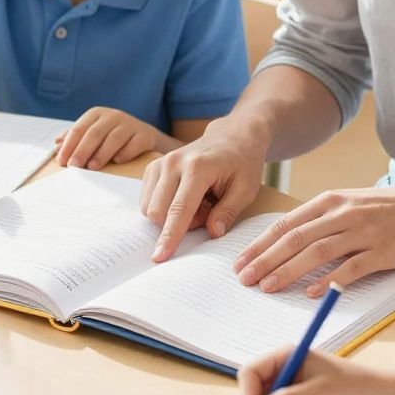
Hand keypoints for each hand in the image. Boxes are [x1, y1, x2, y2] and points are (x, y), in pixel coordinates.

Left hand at [58, 106, 167, 169]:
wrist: (144, 137)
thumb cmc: (112, 137)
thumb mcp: (93, 133)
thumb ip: (75, 138)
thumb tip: (56, 144)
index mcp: (96, 114)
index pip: (79, 129)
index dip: (69, 146)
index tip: (62, 161)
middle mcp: (113, 116)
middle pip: (94, 133)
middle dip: (82, 150)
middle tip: (75, 166)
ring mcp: (130, 124)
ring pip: (114, 138)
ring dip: (102, 153)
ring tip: (93, 167)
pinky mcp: (145, 135)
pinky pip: (134, 144)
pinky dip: (125, 153)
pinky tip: (117, 161)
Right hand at [140, 120, 266, 259]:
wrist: (232, 137)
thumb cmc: (242, 163)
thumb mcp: (246, 189)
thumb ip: (228, 212)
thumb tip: (212, 233)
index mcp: (198, 167)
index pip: (179, 209)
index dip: (170, 236)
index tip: (159, 257)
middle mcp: (173, 163)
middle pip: (158, 212)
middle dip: (178, 225)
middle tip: (207, 213)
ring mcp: (160, 163)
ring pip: (150, 208)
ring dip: (171, 217)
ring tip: (199, 204)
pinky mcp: (153, 167)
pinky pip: (148, 200)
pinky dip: (165, 208)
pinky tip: (186, 199)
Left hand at [234, 181, 394, 296]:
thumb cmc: (388, 209)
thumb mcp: (350, 204)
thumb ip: (321, 220)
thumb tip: (286, 242)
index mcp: (330, 201)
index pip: (287, 224)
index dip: (261, 244)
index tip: (240, 262)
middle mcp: (343, 214)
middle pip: (296, 238)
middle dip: (265, 260)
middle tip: (244, 279)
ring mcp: (363, 232)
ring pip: (317, 252)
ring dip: (289, 270)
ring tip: (267, 287)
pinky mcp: (382, 251)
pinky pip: (350, 267)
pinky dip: (328, 280)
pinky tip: (311, 292)